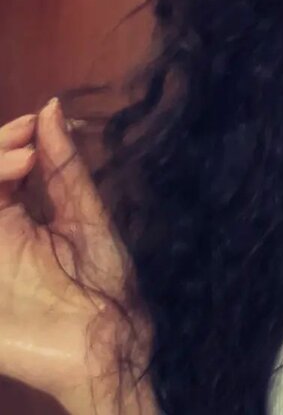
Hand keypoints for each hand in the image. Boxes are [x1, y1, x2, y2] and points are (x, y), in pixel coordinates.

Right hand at [0, 98, 143, 410]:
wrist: (102, 343)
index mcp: (19, 214)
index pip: (0, 165)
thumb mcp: (86, 215)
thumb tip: (51, 110)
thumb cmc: (101, 280)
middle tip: (26, 140)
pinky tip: (5, 184)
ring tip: (23, 160)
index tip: (36, 123)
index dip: (12, 138)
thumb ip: (64, 167)